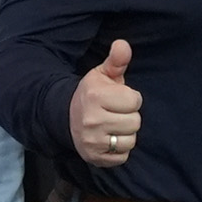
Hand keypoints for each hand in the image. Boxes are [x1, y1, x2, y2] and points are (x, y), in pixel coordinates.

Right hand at [69, 41, 139, 167]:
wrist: (66, 117)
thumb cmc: (92, 94)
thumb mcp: (102, 74)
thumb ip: (116, 60)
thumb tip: (123, 44)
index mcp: (95, 96)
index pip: (135, 100)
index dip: (130, 98)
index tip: (118, 98)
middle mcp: (92, 120)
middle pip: (135, 121)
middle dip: (129, 116)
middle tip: (115, 113)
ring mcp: (92, 141)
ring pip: (131, 140)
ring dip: (126, 133)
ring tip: (113, 125)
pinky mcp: (95, 157)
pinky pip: (123, 156)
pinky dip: (120, 149)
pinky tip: (110, 138)